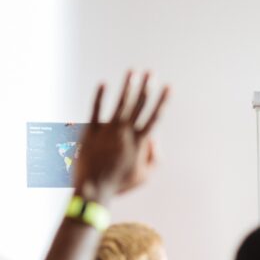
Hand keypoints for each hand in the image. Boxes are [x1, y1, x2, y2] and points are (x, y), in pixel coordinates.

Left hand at [73, 71, 169, 201]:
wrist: (94, 188)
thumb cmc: (120, 183)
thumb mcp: (144, 175)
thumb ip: (154, 158)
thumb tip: (155, 139)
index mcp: (140, 142)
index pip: (154, 116)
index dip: (162, 100)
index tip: (168, 87)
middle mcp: (126, 132)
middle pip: (139, 104)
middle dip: (146, 86)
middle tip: (151, 72)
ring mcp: (108, 130)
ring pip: (121, 104)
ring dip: (127, 86)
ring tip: (132, 71)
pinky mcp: (91, 131)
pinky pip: (95, 110)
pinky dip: (99, 96)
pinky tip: (103, 84)